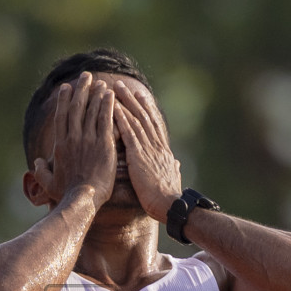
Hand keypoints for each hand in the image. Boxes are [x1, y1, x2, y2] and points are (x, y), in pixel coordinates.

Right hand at [33, 72, 116, 205]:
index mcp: (60, 145)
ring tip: (100, 83)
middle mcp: (73, 138)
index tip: (67, 87)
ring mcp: (88, 139)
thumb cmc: (66, 194)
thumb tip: (37, 163)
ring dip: (96, 94)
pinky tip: (110, 94)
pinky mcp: (103, 144)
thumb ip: (41, 171)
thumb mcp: (49, 183)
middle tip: (86, 76)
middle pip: (77, 107)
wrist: (82, 199)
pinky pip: (105, 119)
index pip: (62, 116)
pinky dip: (107, 105)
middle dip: (81, 89)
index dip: (64, 99)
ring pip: (92, 110)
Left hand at [113, 81, 183, 221]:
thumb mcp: (173, 179)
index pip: (154, 125)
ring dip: (125, 103)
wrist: (170, 206)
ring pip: (136, 120)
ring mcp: (148, 149)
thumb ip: (173, 168)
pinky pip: (129, 133)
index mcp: (163, 152)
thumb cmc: (170, 199)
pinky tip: (113, 107)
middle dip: (133, 100)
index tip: (140, 96)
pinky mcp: (139, 156)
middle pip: (144, 116)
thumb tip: (177, 164)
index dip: (147, 109)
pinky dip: (121, 119)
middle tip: (123, 85)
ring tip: (115, 88)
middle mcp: (156, 146)